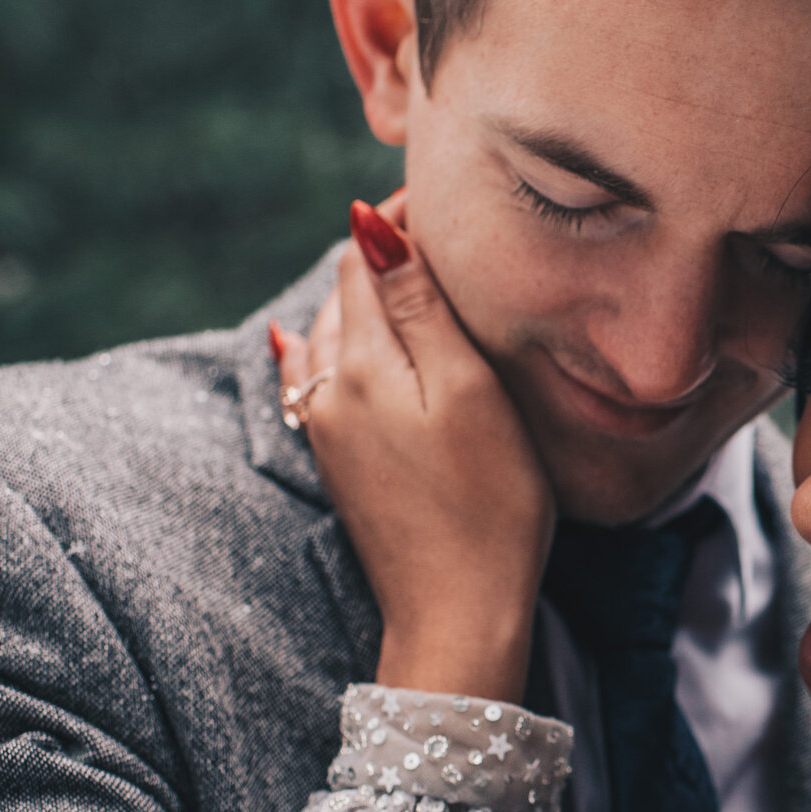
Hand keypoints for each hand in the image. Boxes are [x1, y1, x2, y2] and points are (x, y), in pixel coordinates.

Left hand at [276, 196, 551, 701]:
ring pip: (333, 334)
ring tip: (406, 270)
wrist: (458, 613)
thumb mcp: (468, 393)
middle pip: (345, 292)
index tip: (446, 198)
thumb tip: (370, 225)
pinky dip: (340, 344)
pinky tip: (323, 339)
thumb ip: (420, 308)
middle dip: (383, 254)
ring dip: (364, 297)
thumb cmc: (487, 504)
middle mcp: (327, 389)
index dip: (401, 221)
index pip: (364, 257)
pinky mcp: (340, 463)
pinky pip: (324, 378)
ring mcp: (327, 429)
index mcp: (360, 363)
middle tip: (436, 225)